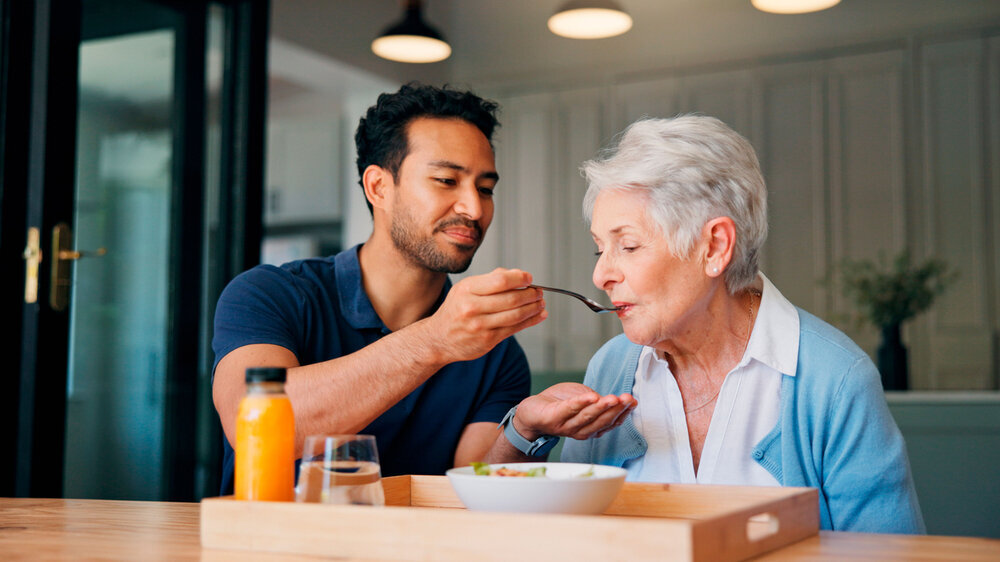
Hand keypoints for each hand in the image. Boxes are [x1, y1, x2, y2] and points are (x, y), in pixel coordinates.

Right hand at [420, 268, 546, 364]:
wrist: (439, 338)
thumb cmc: (456, 309)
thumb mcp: (465, 288)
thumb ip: (491, 279)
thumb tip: (518, 274)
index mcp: (467, 290)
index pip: (500, 281)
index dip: (520, 278)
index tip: (529, 278)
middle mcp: (472, 308)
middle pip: (511, 299)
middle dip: (531, 294)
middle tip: (539, 291)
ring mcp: (480, 326)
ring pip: (516, 315)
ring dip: (533, 308)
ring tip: (541, 303)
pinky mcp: (488, 340)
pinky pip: (514, 329)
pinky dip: (530, 321)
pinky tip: (539, 315)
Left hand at [512, 383, 636, 440]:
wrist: (530, 411)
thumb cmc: (558, 404)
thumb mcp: (581, 398)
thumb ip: (596, 400)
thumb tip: (613, 399)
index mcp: (589, 428)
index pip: (610, 423)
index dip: (622, 413)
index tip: (633, 401)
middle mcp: (580, 431)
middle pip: (601, 422)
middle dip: (616, 410)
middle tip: (627, 399)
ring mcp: (565, 426)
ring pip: (587, 417)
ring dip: (601, 408)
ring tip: (614, 399)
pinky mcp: (552, 419)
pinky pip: (568, 410)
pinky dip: (580, 403)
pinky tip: (591, 396)